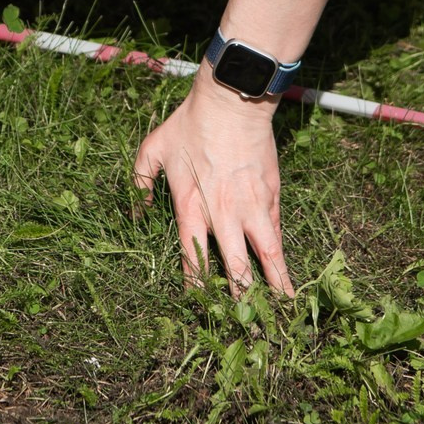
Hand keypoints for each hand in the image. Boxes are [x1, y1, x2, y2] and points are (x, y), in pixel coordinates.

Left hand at [134, 68, 291, 294]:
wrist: (232, 100)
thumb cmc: (190, 124)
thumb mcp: (153, 149)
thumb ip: (140, 182)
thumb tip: (136, 211)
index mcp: (191, 208)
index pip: (192, 259)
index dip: (197, 288)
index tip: (200, 309)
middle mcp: (223, 215)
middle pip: (235, 269)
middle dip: (241, 300)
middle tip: (246, 323)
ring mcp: (252, 207)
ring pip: (266, 256)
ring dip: (274, 285)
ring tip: (282, 311)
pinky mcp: (272, 196)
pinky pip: (277, 233)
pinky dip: (281, 255)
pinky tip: (287, 273)